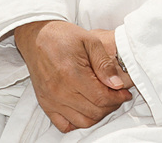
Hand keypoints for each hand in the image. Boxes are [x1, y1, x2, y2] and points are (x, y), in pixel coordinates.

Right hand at [13, 20, 132, 132]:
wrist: (37, 36)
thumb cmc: (63, 36)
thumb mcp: (89, 41)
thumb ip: (104, 64)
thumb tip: (117, 84)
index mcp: (72, 74)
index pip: (101, 98)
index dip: (117, 98)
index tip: (124, 93)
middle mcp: (60, 90)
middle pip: (94, 112)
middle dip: (110, 106)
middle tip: (116, 96)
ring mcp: (51, 99)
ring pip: (82, 122)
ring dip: (97, 115)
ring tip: (102, 102)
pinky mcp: (45, 103)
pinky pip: (64, 125)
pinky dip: (78, 123)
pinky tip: (85, 109)